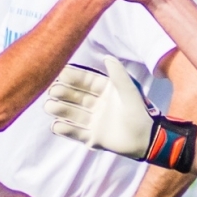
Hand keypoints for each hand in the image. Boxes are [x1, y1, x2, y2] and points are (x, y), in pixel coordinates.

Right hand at [46, 56, 196, 171]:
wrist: (147, 139)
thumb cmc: (139, 112)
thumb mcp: (128, 90)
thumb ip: (118, 74)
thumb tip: (106, 57)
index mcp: (106, 91)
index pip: (86, 82)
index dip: (73, 77)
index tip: (58, 73)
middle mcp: (98, 104)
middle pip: (76, 97)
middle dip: (63, 93)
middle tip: (52, 91)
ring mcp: (94, 121)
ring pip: (74, 114)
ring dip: (61, 110)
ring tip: (49, 107)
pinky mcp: (94, 137)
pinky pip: (77, 132)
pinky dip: (66, 130)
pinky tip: (55, 126)